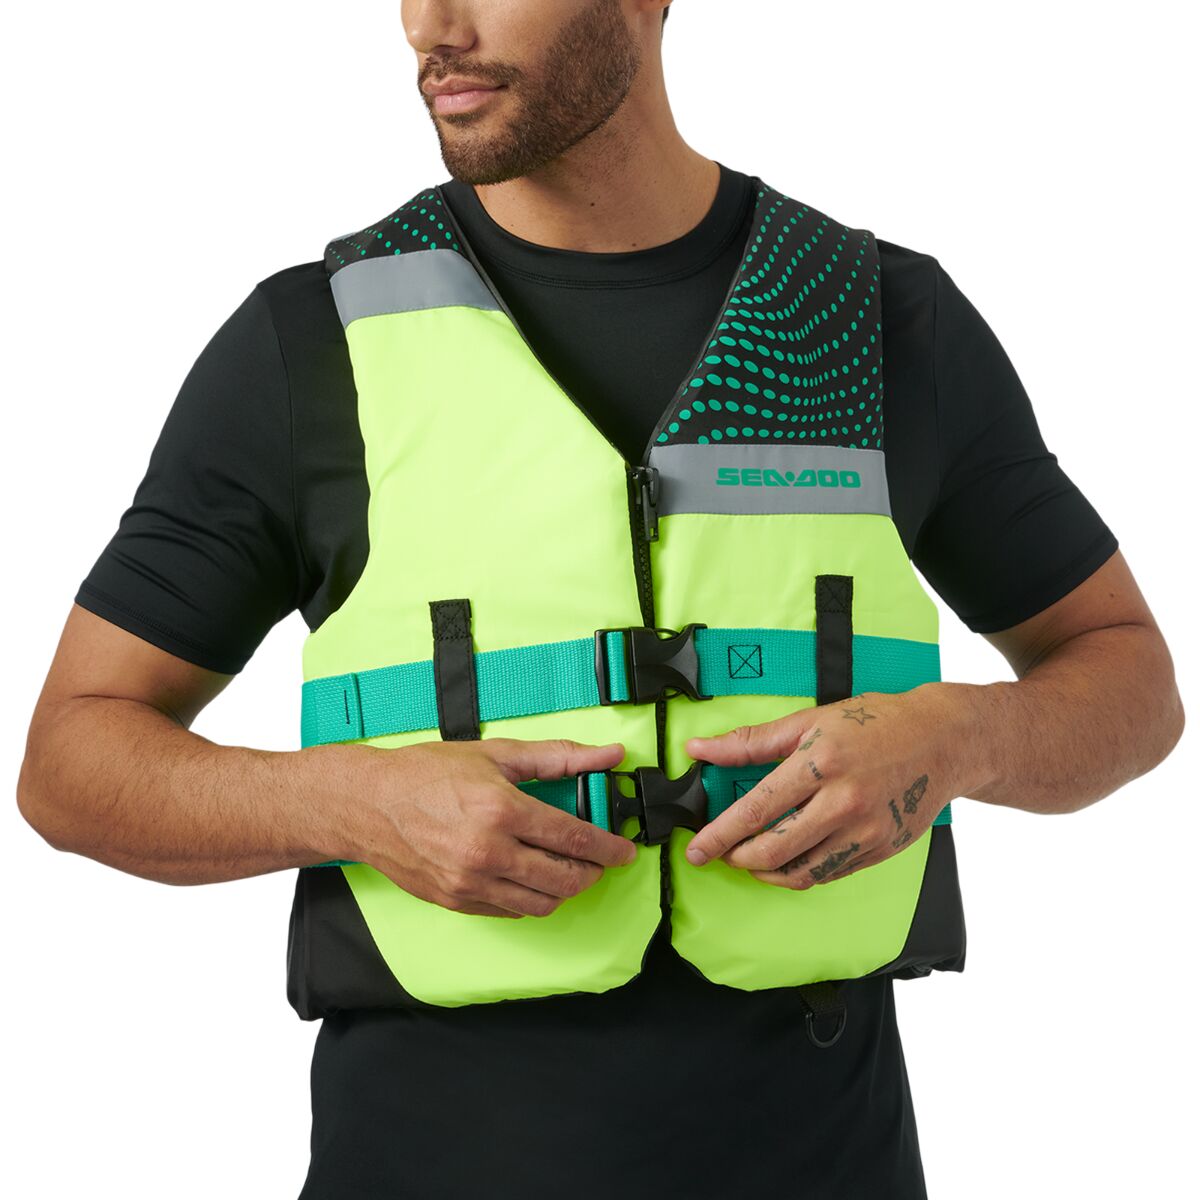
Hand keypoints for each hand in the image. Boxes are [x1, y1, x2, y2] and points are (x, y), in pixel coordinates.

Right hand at [344, 736, 636, 917]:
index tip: (625, 851)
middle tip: (599, 860)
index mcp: (502, 810)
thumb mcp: (496, 754)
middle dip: (592, 872)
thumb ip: (558, 757)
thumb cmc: (426, 774)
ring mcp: (471, 882)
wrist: (368, 804)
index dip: (609, 848)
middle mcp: (489, 852)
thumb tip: (608, 753)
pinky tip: (532, 878)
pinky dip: (531, 899)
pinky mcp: (457, 901)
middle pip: (564, 878)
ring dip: (564, 890)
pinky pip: (511, 912)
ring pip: (541, 903)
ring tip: (567, 870)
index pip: (575, 839)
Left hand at [681, 685, 967, 888]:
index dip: (721, 834)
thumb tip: (699, 748)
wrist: (941, 740)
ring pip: (802, 872)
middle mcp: (844, 802)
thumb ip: (750, 742)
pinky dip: (800, 874)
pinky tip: (786, 861)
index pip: (757, 809)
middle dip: (738, 857)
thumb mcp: (808, 721)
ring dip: (766, 872)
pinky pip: (829, 873)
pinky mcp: (880, 850)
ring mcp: (865, 831)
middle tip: (722, 853)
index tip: (697, 849)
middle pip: (775, 849)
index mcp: (820, 764)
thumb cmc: (874, 724)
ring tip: (750, 860)